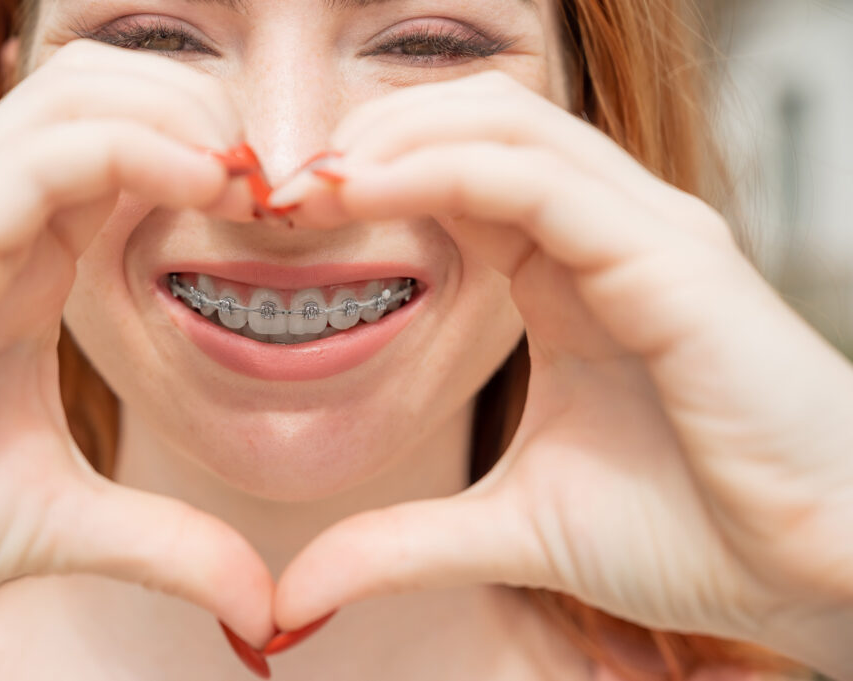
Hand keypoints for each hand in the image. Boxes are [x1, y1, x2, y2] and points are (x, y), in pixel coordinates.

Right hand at [0, 39, 274, 646]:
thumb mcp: (62, 522)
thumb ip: (165, 543)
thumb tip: (259, 603)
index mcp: (28, 261)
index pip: (123, 146)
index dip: (210, 156)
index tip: (281, 210)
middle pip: (106, 90)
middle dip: (205, 113)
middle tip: (279, 185)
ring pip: (79, 95)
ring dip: (183, 117)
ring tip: (250, 181)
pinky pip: (49, 152)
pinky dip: (140, 148)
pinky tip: (206, 185)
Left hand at [270, 71, 852, 676]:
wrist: (817, 574)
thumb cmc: (694, 534)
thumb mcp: (512, 530)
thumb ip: (401, 546)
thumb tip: (297, 595)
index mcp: (568, 273)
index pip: (457, 173)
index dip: (366, 179)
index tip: (283, 218)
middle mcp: (608, 233)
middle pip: (474, 122)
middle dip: (367, 141)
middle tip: (278, 192)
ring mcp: (645, 233)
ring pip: (505, 126)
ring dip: (393, 140)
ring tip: (310, 186)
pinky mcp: (673, 258)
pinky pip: (540, 180)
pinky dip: (443, 169)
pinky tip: (365, 193)